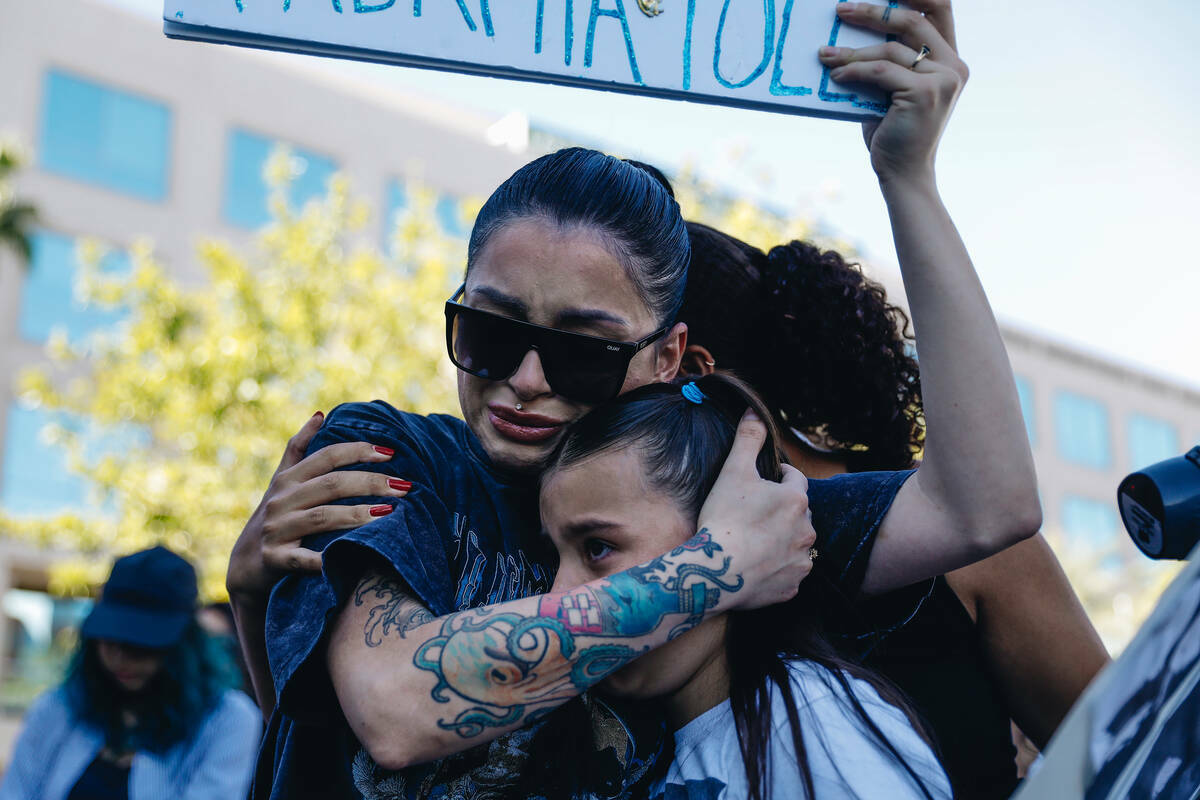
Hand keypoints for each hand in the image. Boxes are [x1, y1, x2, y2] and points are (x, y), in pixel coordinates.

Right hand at [225, 411, 410, 599]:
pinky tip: (350, 556)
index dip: (358, 451)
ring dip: (358, 515)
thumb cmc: (274, 519)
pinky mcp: (274, 559)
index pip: (327, 457)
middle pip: (331, 484)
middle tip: (405, 486)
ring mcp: (276, 529)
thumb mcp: (281, 482)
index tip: (391, 453)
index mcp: (288, 479)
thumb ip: (299, 449)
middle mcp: (281, 500)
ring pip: (322, 517)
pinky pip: (303, 559)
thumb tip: (320, 414)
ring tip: (390, 513)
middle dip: (370, 483)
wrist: (244, 567)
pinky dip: (325, 559)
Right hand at [697, 411, 815, 608]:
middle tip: (755, 513)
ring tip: (755, 541)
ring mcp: (801, 561)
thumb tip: (754, 410)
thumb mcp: (733, 471)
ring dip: (783, 539)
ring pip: (797, 544)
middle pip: (798, 513)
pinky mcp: (792, 587)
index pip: (795, 480)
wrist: (715, 571)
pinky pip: (789, 573)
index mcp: (796, 500)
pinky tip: (757, 566)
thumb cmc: (724, 518)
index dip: (779, 477)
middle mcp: (807, 530)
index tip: (764, 481)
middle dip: (782, 510)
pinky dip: (778, 568)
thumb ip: (748, 438)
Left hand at [819, 0, 967, 180]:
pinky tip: (835, 76)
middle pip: (912, 19)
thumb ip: (886, 60)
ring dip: (852, 51)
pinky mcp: (925, 93)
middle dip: (873, 11)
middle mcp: (954, 65)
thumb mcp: (890, 88)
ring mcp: (944, 79)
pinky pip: (881, 71)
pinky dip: (854, 71)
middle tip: (841, 9)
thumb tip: (847, 31)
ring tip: (824, 55)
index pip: (939, 7)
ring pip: (891, 49)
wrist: (902, 172)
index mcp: (950, 58)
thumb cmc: (891, 131)